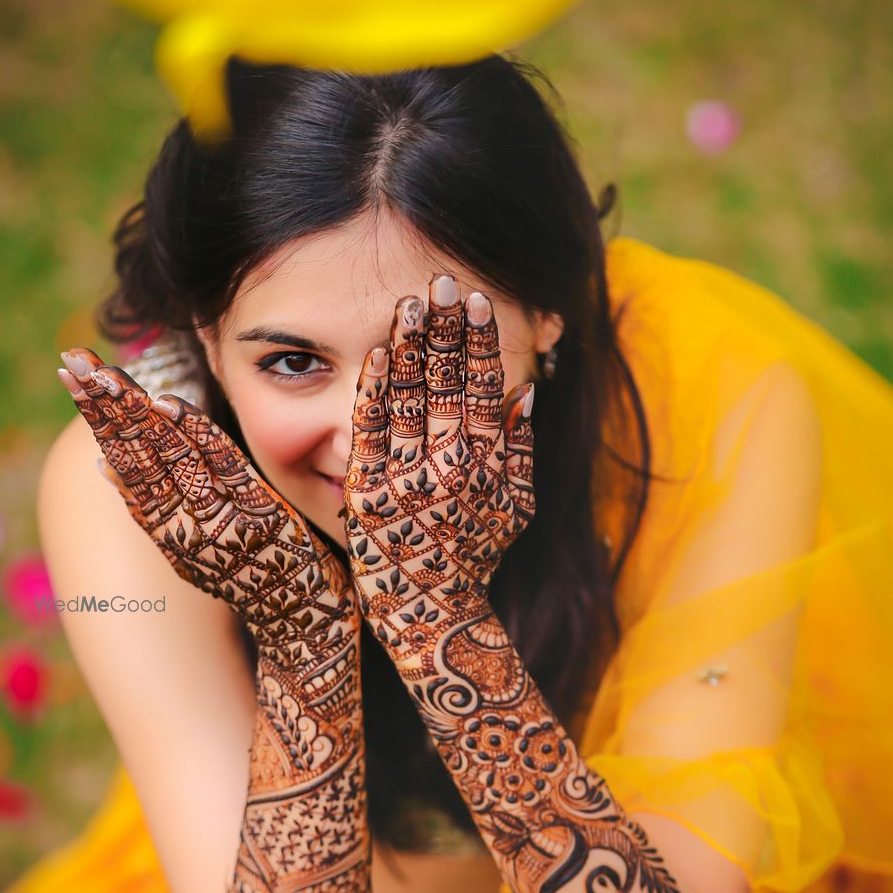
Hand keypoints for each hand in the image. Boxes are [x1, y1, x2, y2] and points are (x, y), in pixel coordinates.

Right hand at [57, 348, 357, 665]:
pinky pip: (221, 467)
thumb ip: (156, 509)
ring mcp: (218, 520)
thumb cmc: (255, 580)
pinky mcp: (258, 515)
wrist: (306, 631)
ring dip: (135, 411)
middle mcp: (182, 526)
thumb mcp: (195, 549)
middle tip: (72, 358)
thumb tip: (107, 467)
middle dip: (104, 404)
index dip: (97, 415)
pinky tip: (169, 403)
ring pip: (168, 456)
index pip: (122, 459)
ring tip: (104, 372)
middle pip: (135, 453)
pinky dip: (194, 434)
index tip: (71, 373)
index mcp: (165, 529)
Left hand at [342, 277, 534, 668]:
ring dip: (409, 344)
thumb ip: (521, 448)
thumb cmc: (476, 554)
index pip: (484, 386)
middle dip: (445, 327)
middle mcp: (451, 466)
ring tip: (411, 303)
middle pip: (447, 381)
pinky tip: (377, 352)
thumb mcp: (516, 507)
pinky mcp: (368, 491)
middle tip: (442, 282)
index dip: (480, 341)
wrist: (433, 610)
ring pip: (409, 396)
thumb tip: (524, 390)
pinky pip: (370, 429)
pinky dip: (374, 388)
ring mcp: (408, 477)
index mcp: (489, 463)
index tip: (475, 301)